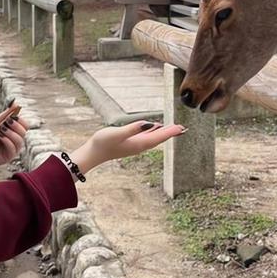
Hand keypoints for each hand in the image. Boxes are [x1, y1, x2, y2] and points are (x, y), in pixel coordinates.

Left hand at [0, 101, 28, 169]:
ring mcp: (12, 149)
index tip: (11, 117)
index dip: (21, 120)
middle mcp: (14, 140)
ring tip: (0, 131)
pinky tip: (0, 137)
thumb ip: (6, 114)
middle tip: (5, 123)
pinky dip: (7, 140)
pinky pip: (13, 148)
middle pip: (24, 132)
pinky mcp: (8, 157)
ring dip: (10, 133)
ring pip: (19, 140)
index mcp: (13, 132)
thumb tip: (16, 104)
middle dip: (15, 126)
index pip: (25, 126)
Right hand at [69, 121, 185, 174]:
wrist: (93, 154)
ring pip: (154, 138)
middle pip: (159, 138)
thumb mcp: (117, 133)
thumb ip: (133, 128)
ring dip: (164, 133)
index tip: (181, 128)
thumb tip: (149, 124)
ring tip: (174, 128)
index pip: (158, 137)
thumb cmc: (103, 143)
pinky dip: (154, 132)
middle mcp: (139, 146)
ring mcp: (135, 145)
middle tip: (183, 128)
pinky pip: (147, 137)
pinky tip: (155, 128)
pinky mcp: (130, 144)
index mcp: (139, 143)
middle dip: (171, 133)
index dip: (170, 132)